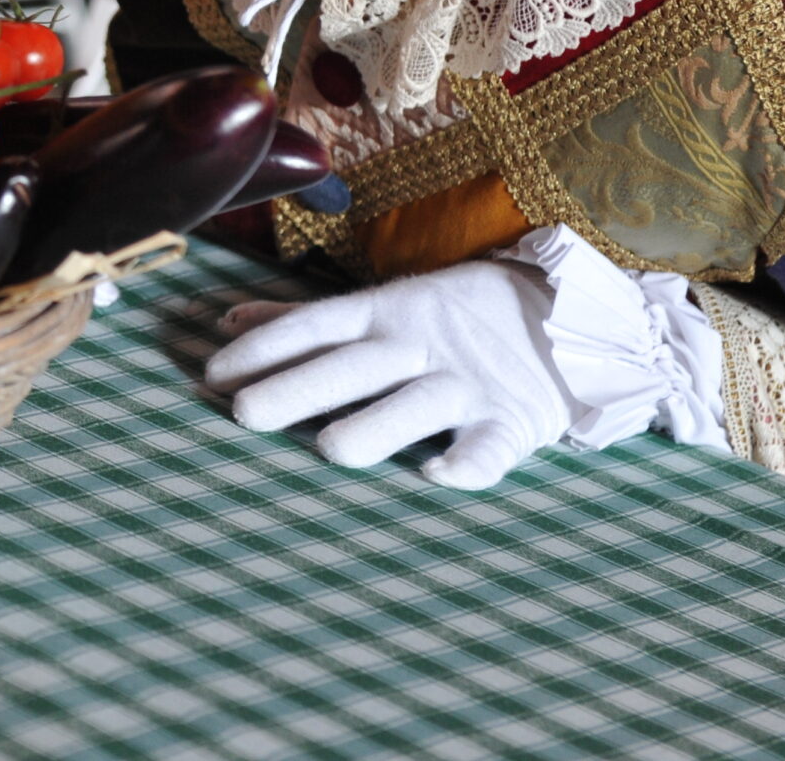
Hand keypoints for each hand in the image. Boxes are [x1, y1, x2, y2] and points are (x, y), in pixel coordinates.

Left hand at [204, 259, 576, 488]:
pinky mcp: (513, 420)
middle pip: (353, 366)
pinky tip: (438, 479)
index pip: (316, 325)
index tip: (214, 373)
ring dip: (375, 427)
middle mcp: (421, 344)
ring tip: (331, 450)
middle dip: (298, 387)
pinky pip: (490, 447)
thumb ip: (305, 320)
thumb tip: (228, 322)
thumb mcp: (381, 305)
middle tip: (244, 413)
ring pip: (415, 405)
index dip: (266, 347)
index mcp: (386, 311)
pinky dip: (469, 464)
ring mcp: (468, 383)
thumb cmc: (449, 315)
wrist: (570, 314)